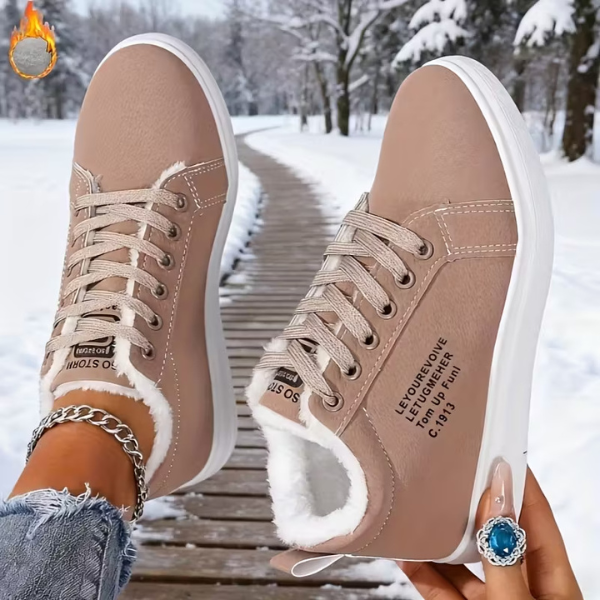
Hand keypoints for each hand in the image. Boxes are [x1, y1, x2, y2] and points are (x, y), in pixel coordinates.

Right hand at [399, 467, 582, 599]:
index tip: (497, 450)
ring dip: (441, 540)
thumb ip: (503, 560)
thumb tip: (495, 502)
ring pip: (466, 565)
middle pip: (497, 536)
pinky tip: (407, 555)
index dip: (519, 483)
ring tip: (420, 509)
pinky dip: (424, 574)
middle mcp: (525, 591)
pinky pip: (444, 591)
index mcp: (555, 586)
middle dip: (473, 505)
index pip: (537, 519)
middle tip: (450, 473)